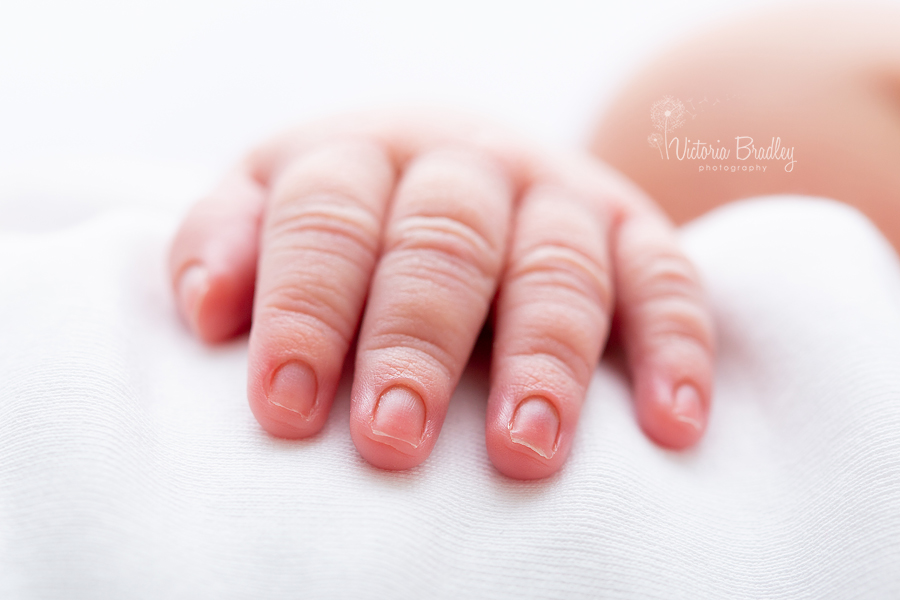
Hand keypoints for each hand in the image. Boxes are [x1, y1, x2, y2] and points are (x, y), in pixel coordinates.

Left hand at [169, 110, 714, 478]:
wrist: (463, 154)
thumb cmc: (356, 211)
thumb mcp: (272, 200)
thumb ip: (229, 241)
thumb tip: (207, 312)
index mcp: (365, 155)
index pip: (330, 220)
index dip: (305, 308)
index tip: (285, 407)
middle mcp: (468, 163)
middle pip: (444, 243)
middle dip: (417, 342)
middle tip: (391, 437)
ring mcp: (559, 194)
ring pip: (559, 265)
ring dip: (545, 358)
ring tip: (524, 449)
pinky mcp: (634, 227)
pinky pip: (670, 279)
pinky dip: (676, 347)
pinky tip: (672, 425)